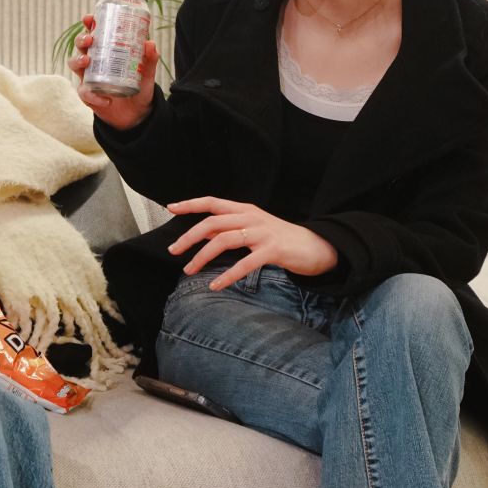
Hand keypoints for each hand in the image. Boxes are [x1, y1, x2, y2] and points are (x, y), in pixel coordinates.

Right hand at [70, 14, 158, 130]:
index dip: (88, 24)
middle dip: (81, 40)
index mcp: (105, 51)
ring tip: (88, 61)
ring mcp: (89, 78)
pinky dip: (95, 96)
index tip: (89, 18)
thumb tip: (150, 43)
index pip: (94, 34)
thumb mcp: (147, 72)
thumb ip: (150, 59)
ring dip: (78, 60)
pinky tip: (106, 99)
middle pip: (80, 46)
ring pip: (75, 65)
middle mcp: (94, 62)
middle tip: (90, 39)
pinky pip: (85, 93)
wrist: (136, 113)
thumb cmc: (138, 86)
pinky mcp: (89, 96)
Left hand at [166, 198, 338, 287]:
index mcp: (245, 210)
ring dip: (203, 256)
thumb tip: (202, 234)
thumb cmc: (282, 239)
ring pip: (224, 240)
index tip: (170, 207)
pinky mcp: (273, 250)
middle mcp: (252, 217)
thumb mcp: (253, 229)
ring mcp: (262, 233)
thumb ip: (229, 229)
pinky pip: (245, 263)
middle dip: (189, 236)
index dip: (191, 203)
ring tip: (189, 270)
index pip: (213, 202)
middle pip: (213, 222)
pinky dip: (228, 275)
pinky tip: (216, 285)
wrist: (317, 246)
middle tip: (173, 250)